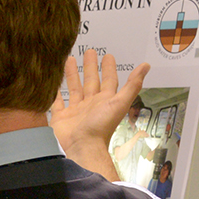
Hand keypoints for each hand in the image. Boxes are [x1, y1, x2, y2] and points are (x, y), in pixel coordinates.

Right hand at [52, 50, 148, 180]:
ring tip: (69, 59)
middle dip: (90, 67)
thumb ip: (132, 84)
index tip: (108, 56)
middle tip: (89, 52)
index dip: (109, 68)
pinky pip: (57, 101)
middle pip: (91, 82)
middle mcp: (91, 105)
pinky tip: (52, 83)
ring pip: (74, 89)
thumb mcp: (120, 102)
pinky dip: (54, 92)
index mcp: (105, 101)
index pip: (108, 80)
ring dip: (73, 75)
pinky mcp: (61, 117)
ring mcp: (76, 111)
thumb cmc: (101, 127)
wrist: (81, 146)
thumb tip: (146, 66)